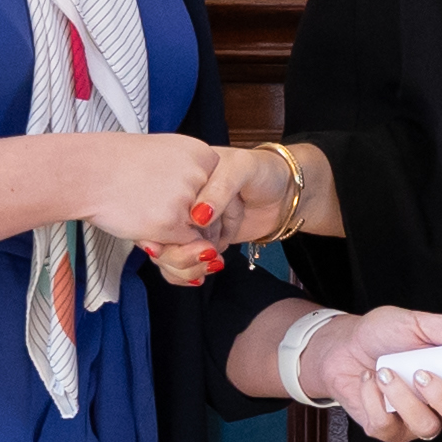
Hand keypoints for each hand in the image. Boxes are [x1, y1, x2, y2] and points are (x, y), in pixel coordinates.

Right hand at [78, 131, 236, 251]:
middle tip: (155, 206)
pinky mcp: (172, 224)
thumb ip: (192, 181)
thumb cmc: (119, 165)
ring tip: (147, 213)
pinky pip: (182, 248)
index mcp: (204, 154)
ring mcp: (188, 200)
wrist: (87, 171)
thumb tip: (208, 218)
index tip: (171, 198)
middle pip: (213, 218)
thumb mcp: (166, 157)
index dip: (197, 206)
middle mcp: (201, 175)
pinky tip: (143, 225)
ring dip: (176, 238)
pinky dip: (164, 245)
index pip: (219, 195)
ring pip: (200, 237)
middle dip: (188, 225)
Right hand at [138, 138, 305, 285]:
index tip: (166, 246)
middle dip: (177, 255)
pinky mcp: (202, 242)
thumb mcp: (240, 168)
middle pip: (158, 237)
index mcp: (181, 178)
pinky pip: (183, 264)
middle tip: (208, 253)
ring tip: (214, 261)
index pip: (157, 209)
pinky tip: (208, 269)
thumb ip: (219, 189)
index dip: (159, 231)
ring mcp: (190, 225)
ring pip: (168, 256)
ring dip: (186, 267)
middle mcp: (180, 203)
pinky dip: (191, 272)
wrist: (284, 193)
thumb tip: (198, 217)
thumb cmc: (262, 170)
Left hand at [306, 304, 441, 441]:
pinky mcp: (388, 430)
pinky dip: (374, 398)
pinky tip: (369, 380)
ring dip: (403, 397)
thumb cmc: (384, 335)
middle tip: (423, 374)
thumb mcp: (416, 322)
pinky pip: (388, 426)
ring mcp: (417, 422)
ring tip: (384, 370)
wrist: (343, 347)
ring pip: (426, 427)